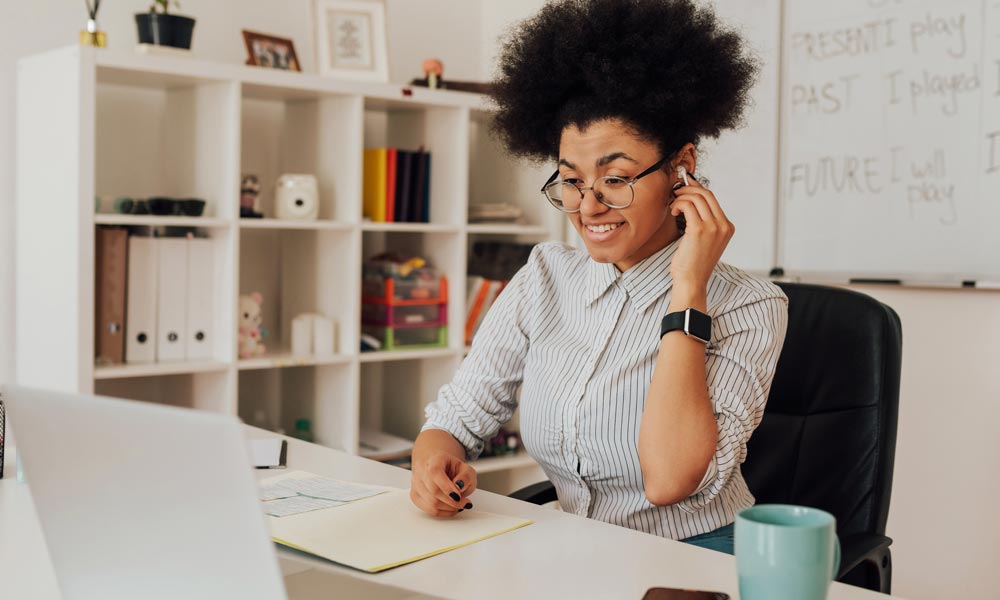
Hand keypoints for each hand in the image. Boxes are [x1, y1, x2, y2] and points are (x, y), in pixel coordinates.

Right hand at [410, 451, 477, 516]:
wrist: (438, 467)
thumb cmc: (451, 468)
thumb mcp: (466, 469)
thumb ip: (466, 477)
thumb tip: (459, 486)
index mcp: (434, 461)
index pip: (435, 473)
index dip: (447, 488)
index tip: (458, 496)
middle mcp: (421, 471)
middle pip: (433, 491)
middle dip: (452, 501)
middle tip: (465, 503)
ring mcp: (416, 484)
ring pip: (430, 503)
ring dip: (448, 508)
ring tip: (459, 505)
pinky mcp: (415, 496)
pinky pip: (428, 510)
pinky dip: (443, 512)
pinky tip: (451, 508)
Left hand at [669, 176, 734, 291]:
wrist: (691, 281)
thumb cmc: (694, 263)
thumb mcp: (706, 240)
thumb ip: (705, 222)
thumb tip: (692, 199)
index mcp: (727, 227)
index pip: (713, 198)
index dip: (697, 188)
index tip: (685, 187)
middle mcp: (723, 226)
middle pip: (706, 194)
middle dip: (688, 188)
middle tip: (676, 192)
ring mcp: (713, 227)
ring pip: (696, 198)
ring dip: (681, 197)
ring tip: (673, 206)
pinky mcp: (699, 230)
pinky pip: (687, 205)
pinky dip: (678, 204)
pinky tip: (673, 212)